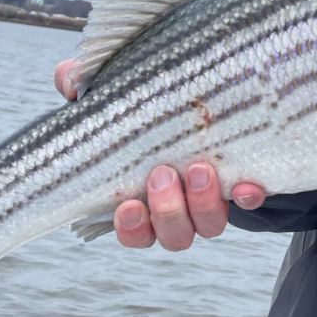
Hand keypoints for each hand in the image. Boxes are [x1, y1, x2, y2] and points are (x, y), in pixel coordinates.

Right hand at [53, 58, 266, 248]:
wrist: (211, 90)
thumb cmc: (149, 100)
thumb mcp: (114, 89)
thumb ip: (82, 83)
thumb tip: (67, 82)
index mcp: (143, 196)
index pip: (134, 230)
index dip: (131, 228)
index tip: (126, 206)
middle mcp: (180, 206)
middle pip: (174, 235)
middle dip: (167, 210)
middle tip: (162, 173)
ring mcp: (212, 196)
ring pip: (208, 225)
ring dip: (202, 203)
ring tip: (199, 168)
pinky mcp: (243, 180)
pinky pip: (249, 200)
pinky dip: (248, 196)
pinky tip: (247, 185)